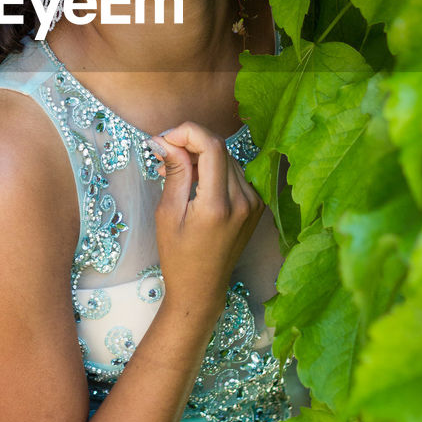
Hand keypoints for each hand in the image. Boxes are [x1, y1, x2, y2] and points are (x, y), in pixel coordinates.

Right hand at [148, 122, 264, 327]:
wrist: (202, 288)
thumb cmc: (178, 256)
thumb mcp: (168, 213)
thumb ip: (174, 172)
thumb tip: (166, 140)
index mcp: (219, 205)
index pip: (212, 146)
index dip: (187, 132)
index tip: (165, 139)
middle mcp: (243, 201)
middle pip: (220, 149)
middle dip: (190, 143)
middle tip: (164, 154)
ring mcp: (254, 203)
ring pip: (228, 159)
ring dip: (202, 155)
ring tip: (177, 170)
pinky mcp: (256, 205)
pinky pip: (235, 173)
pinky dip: (215, 169)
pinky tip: (197, 181)